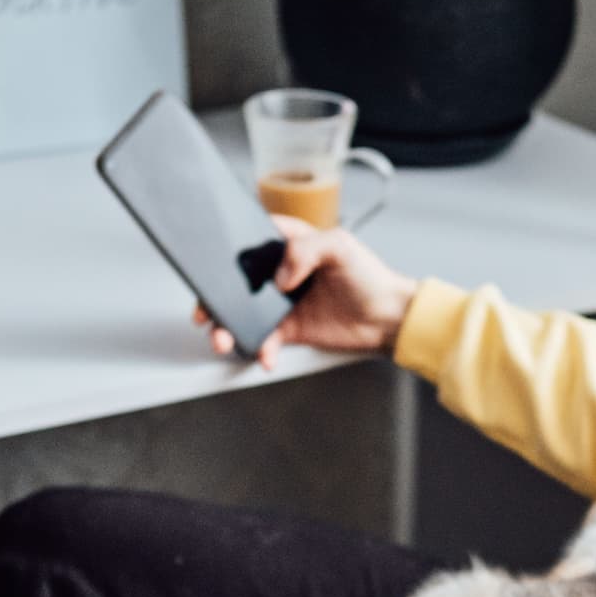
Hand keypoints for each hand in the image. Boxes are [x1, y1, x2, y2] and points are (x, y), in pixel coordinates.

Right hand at [194, 215, 418, 369]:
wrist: (389, 319)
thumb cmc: (370, 277)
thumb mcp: (341, 247)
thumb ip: (306, 250)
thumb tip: (280, 276)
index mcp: (289, 243)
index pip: (249, 242)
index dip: (226, 252)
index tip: (211, 266)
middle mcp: (280, 272)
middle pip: (235, 282)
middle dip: (214, 298)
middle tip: (206, 312)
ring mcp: (281, 302)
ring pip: (242, 314)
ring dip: (228, 328)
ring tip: (224, 340)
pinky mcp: (288, 329)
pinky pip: (263, 340)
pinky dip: (260, 350)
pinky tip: (265, 355)